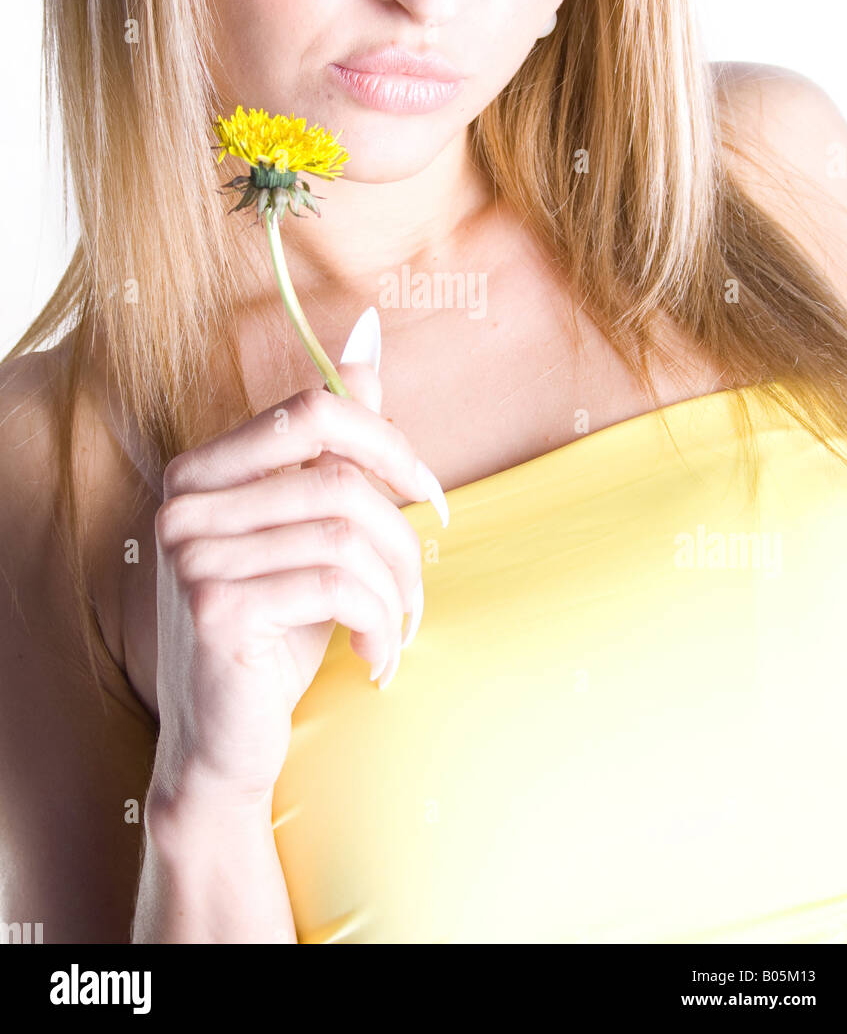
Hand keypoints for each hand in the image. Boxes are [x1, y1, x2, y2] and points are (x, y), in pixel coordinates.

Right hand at [149, 308, 446, 809]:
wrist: (224, 742)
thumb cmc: (275, 631)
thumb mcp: (308, 529)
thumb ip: (333, 440)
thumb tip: (364, 340)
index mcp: (203, 470)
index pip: (311, 408)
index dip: (386, 443)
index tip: (427, 495)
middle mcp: (184, 502)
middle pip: (337, 475)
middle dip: (401, 531)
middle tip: (420, 583)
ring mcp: (191, 554)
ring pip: (346, 534)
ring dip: (396, 588)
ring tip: (398, 628)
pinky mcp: (215, 609)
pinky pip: (337, 585)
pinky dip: (378, 623)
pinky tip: (377, 659)